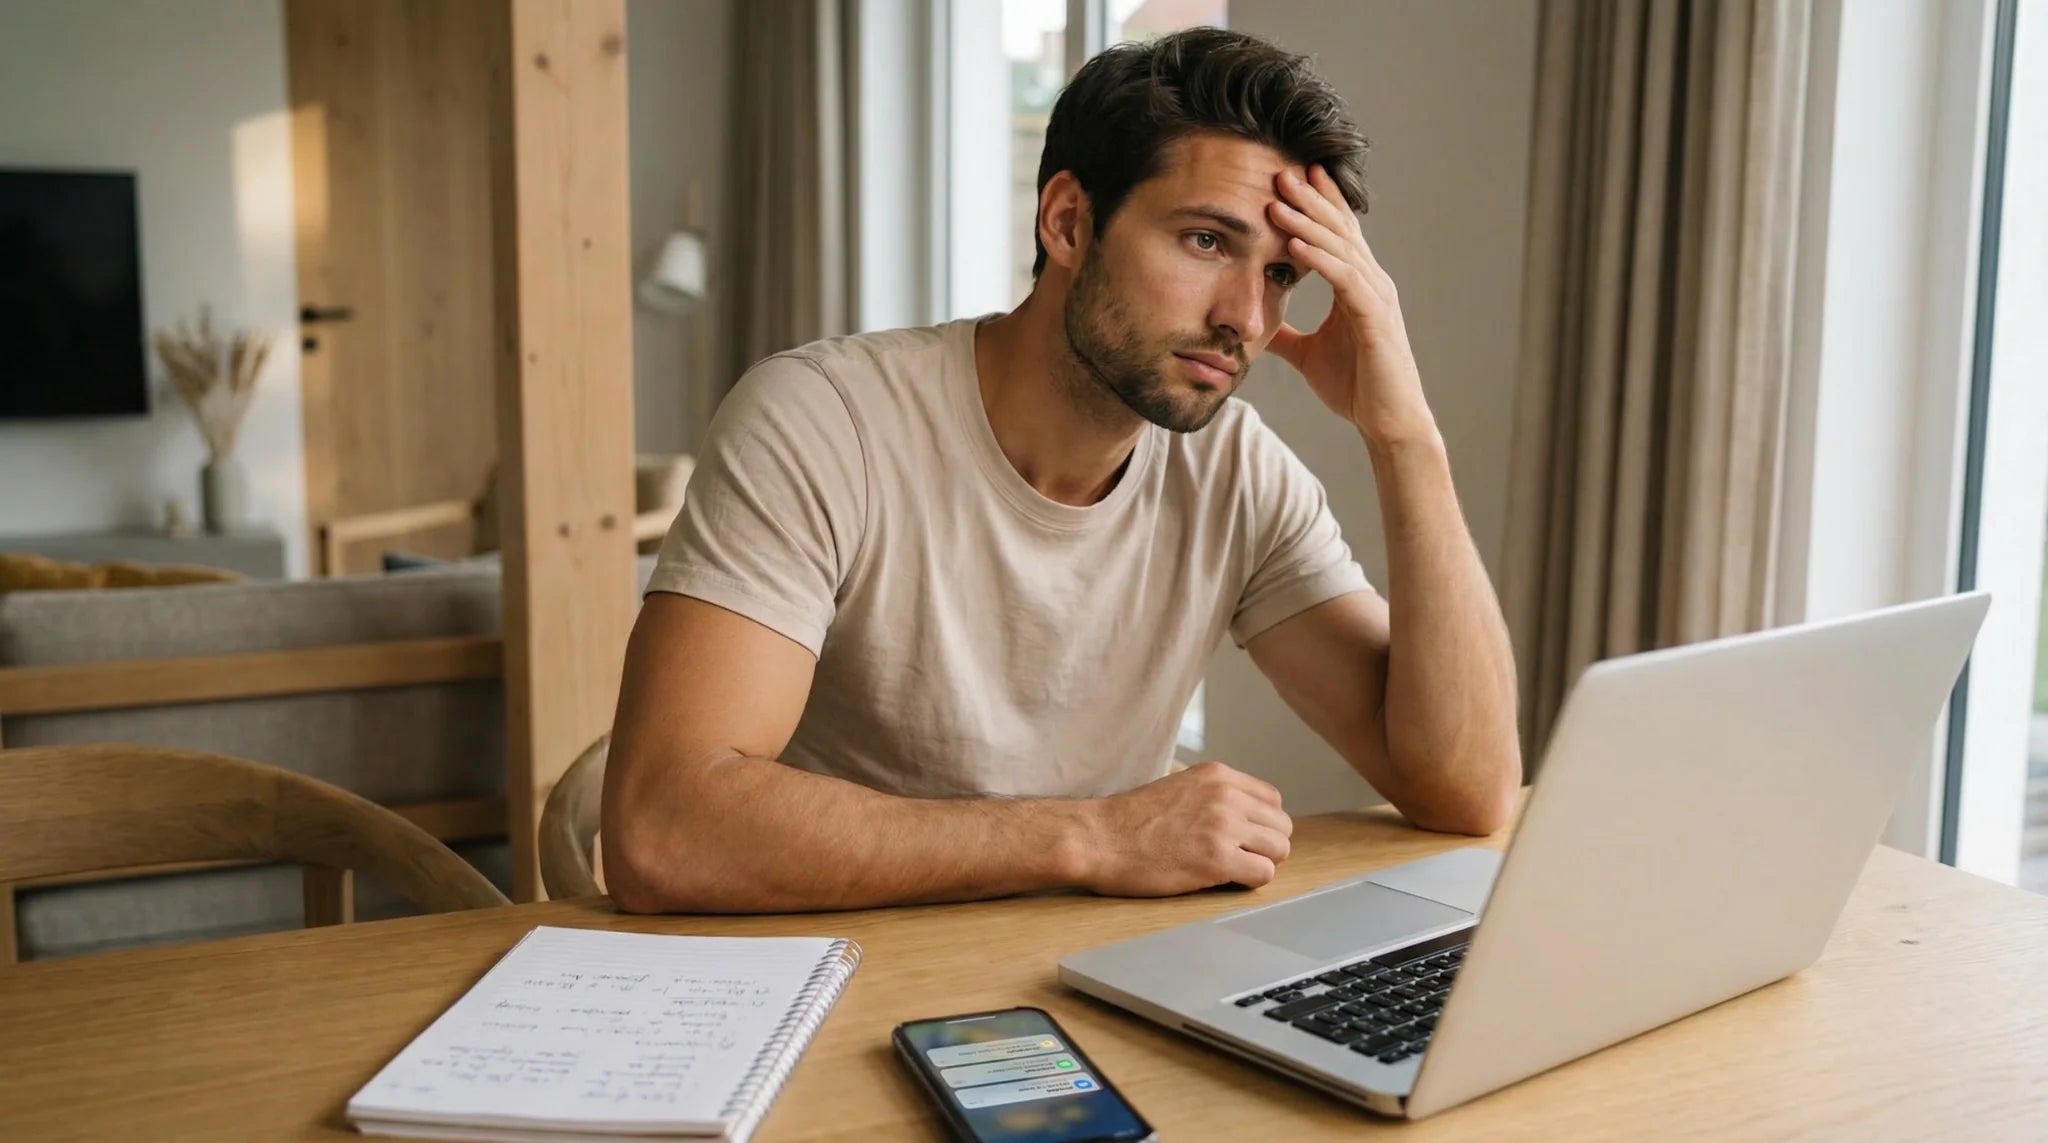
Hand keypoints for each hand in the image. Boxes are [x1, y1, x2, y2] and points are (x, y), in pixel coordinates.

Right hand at [1079, 762, 1292, 895]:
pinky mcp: (1216, 859)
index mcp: (1217, 775)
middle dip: (1266, 846)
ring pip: (1279, 849)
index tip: (1245, 838)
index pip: (1272, 799)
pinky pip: (1263, 873)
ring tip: (1232, 869)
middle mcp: (1226, 796)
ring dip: (1261, 863)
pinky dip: (1250, 881)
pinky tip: (1225, 880)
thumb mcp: (1179, 787)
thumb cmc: (1129, 820)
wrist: (1097, 838)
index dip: (1262, 824)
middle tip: (1240, 858)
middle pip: (1281, 825)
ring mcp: (1223, 827)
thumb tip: (1243, 816)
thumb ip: (1213, 796)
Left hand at [1265, 165, 1434, 444]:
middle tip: (1281, 169)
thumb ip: (1287, 334)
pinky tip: (1294, 243)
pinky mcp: (1375, 318)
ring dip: (1307, 221)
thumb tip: (1257, 324)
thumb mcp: (1308, 354)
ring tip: (1278, 198)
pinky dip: (1319, 258)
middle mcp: (1372, 283)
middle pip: (1339, 230)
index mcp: (1358, 286)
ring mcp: (1376, 298)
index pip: (1337, 235)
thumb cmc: (1356, 387)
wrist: (1387, 423)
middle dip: (1310, 198)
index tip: (1291, 175)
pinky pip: (1344, 279)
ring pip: (1340, 248)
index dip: (1317, 203)